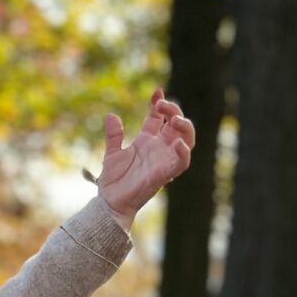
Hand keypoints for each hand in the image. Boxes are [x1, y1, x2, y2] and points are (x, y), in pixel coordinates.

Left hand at [95, 88, 194, 224]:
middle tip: (161, 104)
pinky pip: (182, 163)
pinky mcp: (164, 174)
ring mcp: (163, 160)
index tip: (156, 92)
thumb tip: (110, 115)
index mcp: (147, 141)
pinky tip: (177, 142)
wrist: (110, 204)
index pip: (159, 118)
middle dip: (174, 110)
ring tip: (174, 120)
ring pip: (187, 140)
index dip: (159, 103)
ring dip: (185, 127)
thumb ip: (114, 135)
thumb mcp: (112, 154)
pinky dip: (184, 152)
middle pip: (177, 125)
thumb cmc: (113, 182)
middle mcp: (158, 149)